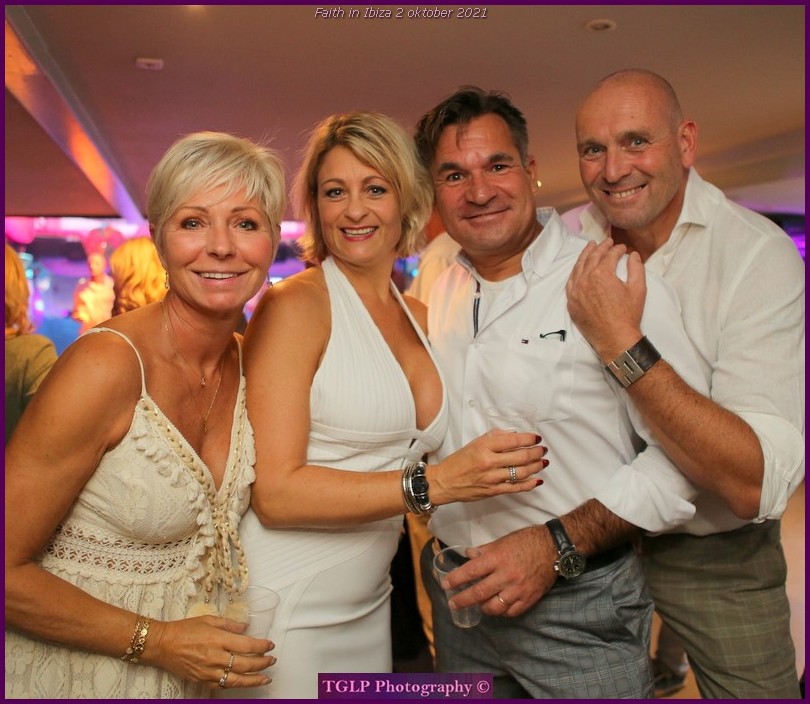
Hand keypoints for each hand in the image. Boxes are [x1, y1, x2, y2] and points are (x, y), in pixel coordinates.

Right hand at [145, 615, 275, 689]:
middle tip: (272, 661)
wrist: (162, 644)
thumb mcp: (208, 619)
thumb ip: (230, 624)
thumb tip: (246, 628)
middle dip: (262, 664)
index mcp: (218, 639)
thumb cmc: (184, 629)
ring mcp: (208, 671)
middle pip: (245, 665)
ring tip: (266, 678)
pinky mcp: (201, 680)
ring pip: (236, 680)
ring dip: (254, 680)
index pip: (247, 646)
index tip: (271, 645)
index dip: (262, 646)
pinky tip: (244, 682)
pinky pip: (222, 685)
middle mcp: (215, 657)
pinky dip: (235, 684)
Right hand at [428, 431, 547, 504]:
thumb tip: (513, 435)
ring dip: (536, 467)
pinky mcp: (493, 491)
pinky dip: (529, 484)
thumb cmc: (458, 462)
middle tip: (543, 450)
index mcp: (483, 447)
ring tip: (543, 462)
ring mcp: (492, 478)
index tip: (536, 438)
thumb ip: (494, 438)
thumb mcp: (474, 443)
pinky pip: (516, 488)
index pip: (512, 440)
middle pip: (520, 457)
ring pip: (521, 472)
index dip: (528, 439)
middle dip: (536, 452)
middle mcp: (488, 462)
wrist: (444, 482)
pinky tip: (537, 480)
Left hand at [439, 526, 556, 616]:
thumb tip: (468, 555)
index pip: (472, 571)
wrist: (554, 548)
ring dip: (482, 607)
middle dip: (462, 600)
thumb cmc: (526, 541)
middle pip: (479, 593)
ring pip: (494, 607)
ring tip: (477, 605)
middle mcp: (506, 575)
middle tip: (453, 603)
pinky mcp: (529, 598)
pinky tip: (497, 607)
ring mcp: (518, 589)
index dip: (456, 579)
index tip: (446, 584)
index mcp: (498, 558)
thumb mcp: (503, 540)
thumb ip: (484, 550)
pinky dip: (501, 612)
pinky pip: (511, 612)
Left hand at [566, 238, 646, 359]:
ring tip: (590, 247)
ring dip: (585, 255)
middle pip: (591, 258)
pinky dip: (576, 272)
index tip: (622, 248)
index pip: (609, 256)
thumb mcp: (638, 289)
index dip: (617, 249)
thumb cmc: (628, 314)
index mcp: (601, 274)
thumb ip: (636, 268)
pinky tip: (579, 268)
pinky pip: (571, 283)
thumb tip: (633, 255)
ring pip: (578, 268)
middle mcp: (585, 280)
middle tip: (606, 242)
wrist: (615, 338)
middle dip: (600, 248)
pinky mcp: (571, 302)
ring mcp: (575, 291)